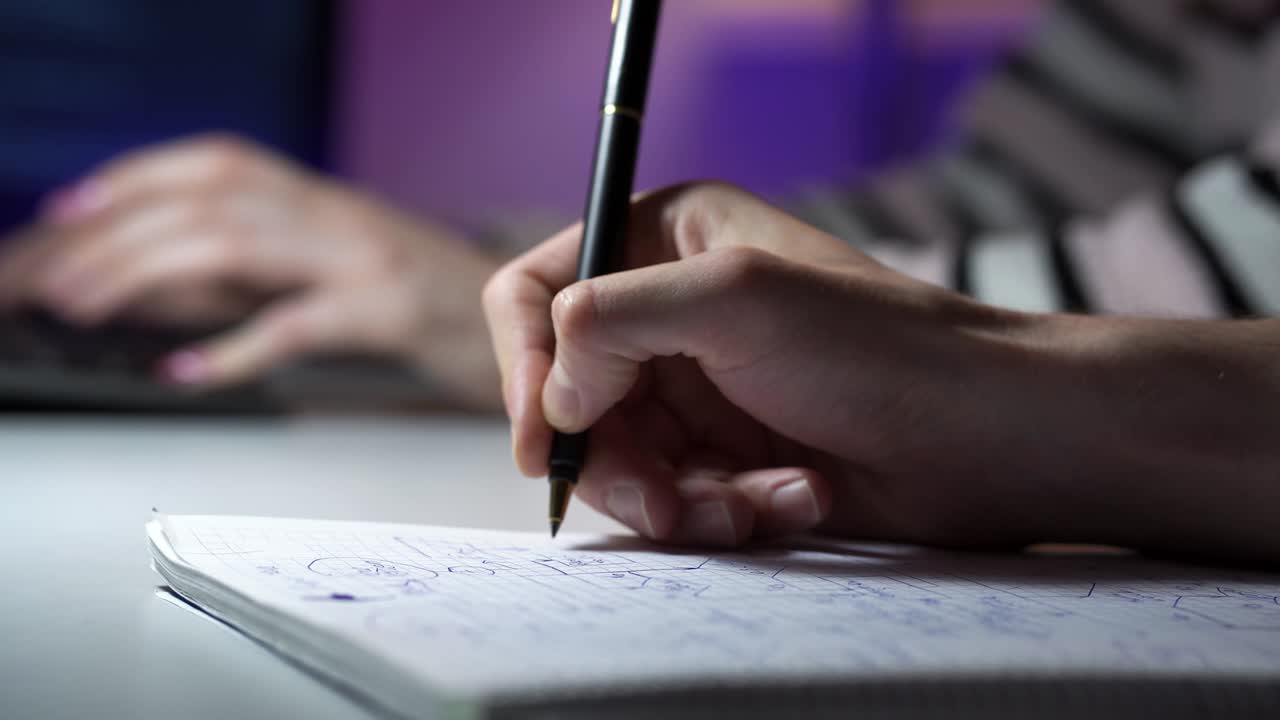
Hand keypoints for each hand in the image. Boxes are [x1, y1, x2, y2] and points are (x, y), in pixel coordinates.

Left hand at [0, 135, 501, 409]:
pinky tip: (188, 372)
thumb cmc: (439, 308)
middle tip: (58, 283)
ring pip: (237, 246)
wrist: (539, 331)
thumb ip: (260, 273)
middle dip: (117, 237)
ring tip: (91, 312)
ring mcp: (368, 260)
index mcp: (330, 202)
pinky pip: (298, 323)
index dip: (136, 177)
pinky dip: (232, 349)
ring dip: (147, 277)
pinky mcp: (392, 312)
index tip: (70, 212)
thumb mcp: (341, 275)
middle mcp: (342, 217)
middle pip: (209, 201)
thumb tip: (163, 285)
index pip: (219, 164)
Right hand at [484, 183, 1055, 546]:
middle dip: (616, 461)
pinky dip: (723, 512)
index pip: (537, 291)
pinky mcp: (724, 454)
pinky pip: (674, 498)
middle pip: (569, 396)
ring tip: (747, 504)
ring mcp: (696, 388)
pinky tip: (790, 500)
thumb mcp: (734, 298)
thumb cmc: (877, 346)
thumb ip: (610, 320)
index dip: (523, 365)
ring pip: (620, 461)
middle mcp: (670, 311)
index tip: (543, 439)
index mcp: (665, 239)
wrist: (982, 438)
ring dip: (677, 498)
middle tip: (664, 501)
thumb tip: (552, 397)